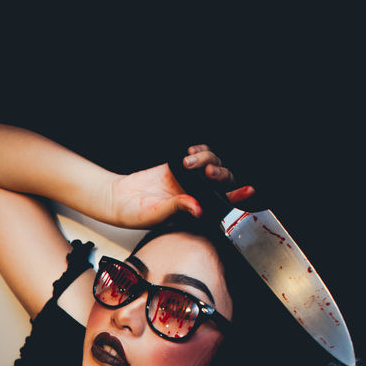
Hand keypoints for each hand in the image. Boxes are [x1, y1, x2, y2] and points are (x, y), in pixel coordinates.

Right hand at [105, 145, 255, 227]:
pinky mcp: (179, 167)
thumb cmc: (135, 214)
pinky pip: (198, 156)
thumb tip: (199, 208)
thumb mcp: (156, 214)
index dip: (236, 197)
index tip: (247, 191)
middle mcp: (196, 196)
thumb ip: (177, 208)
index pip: (221, 205)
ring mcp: (189, 181)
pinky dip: (199, 151)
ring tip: (188, 161)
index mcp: (194, 212)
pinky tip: (190, 153)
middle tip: (208, 172)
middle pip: (221, 181)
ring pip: (211, 165)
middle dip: (219, 173)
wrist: (118, 199)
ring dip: (206, 159)